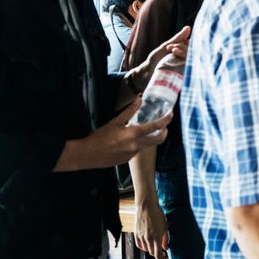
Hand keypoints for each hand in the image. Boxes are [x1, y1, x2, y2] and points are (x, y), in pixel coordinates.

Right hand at [54, 100, 171, 171]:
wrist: (87, 155)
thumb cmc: (99, 137)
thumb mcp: (114, 122)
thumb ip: (129, 111)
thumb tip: (139, 99)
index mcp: (134, 134)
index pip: (156, 126)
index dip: (166, 120)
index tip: (171, 114)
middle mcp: (136, 146)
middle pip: (159, 139)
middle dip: (164, 132)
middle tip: (164, 125)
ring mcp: (133, 154)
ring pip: (148, 145)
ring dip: (151, 137)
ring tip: (147, 129)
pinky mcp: (128, 160)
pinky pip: (138, 150)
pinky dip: (139, 143)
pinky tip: (131, 139)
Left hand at [127, 26, 190, 93]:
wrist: (146, 74)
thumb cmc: (155, 60)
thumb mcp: (166, 47)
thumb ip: (178, 38)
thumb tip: (188, 27)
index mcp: (183, 51)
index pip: (193, 45)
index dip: (187, 43)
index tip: (176, 43)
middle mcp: (186, 59)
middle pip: (194, 52)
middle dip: (183, 48)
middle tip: (172, 49)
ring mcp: (186, 68)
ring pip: (193, 59)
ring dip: (184, 53)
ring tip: (173, 52)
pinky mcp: (184, 75)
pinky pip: (191, 68)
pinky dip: (185, 63)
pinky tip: (178, 61)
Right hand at [135, 197, 169, 258]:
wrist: (146, 207)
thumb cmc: (158, 215)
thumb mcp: (165, 226)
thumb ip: (165, 238)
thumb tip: (165, 248)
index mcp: (156, 237)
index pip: (158, 253)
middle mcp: (148, 238)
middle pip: (152, 252)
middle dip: (157, 253)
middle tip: (161, 250)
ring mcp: (141, 237)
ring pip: (146, 249)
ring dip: (151, 249)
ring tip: (155, 243)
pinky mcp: (136, 234)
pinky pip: (139, 245)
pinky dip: (144, 247)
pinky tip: (147, 243)